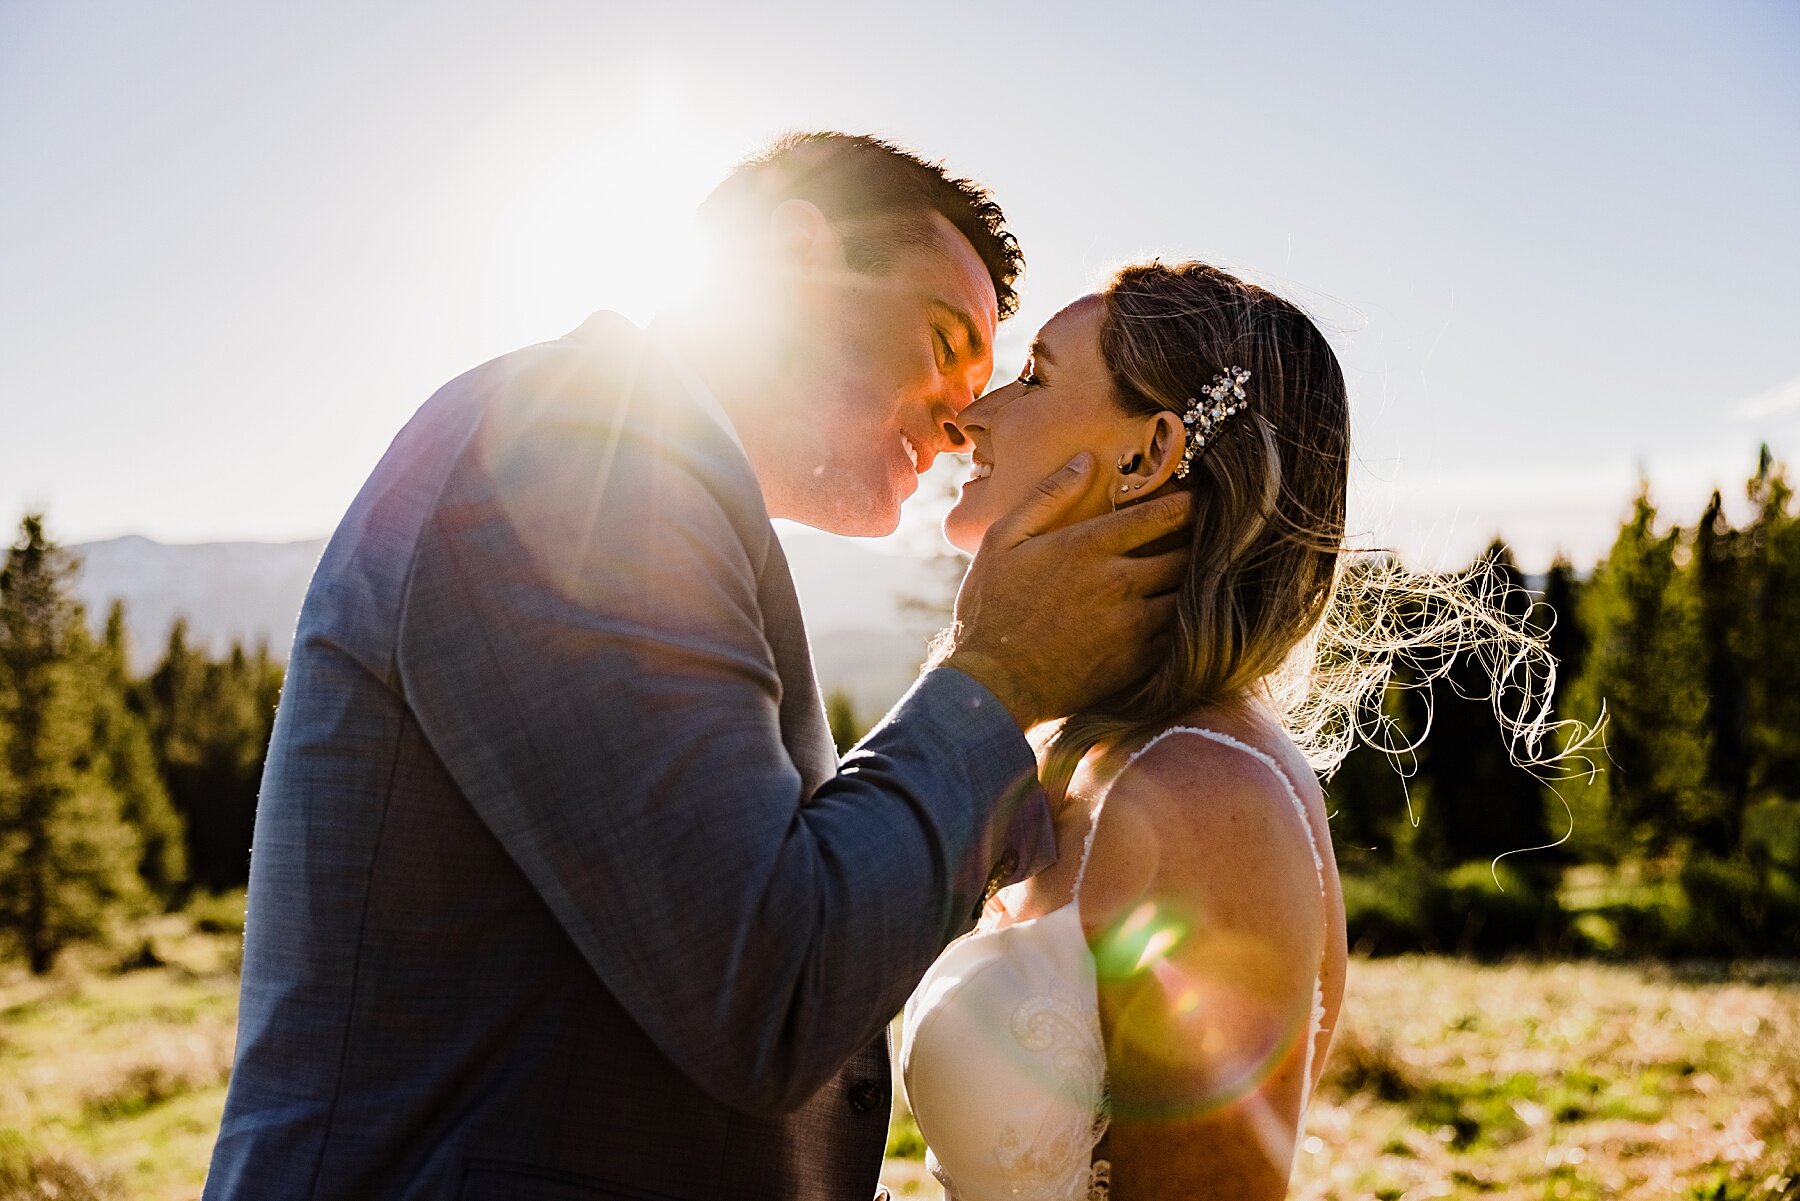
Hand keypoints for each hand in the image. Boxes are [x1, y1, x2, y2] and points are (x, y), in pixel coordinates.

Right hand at [941, 453, 1192, 728]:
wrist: (992, 684)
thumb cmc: (991, 607)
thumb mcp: (1004, 540)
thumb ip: (1047, 496)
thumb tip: (1085, 459)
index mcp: (1089, 546)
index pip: (1161, 515)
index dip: (1187, 504)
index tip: (1197, 498)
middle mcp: (1119, 582)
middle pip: (1185, 555)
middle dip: (1198, 543)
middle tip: (1204, 537)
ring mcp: (1131, 625)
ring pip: (1187, 596)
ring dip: (1194, 584)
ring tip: (1197, 576)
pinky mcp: (1136, 662)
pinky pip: (1178, 636)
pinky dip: (1184, 623)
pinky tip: (1177, 617)